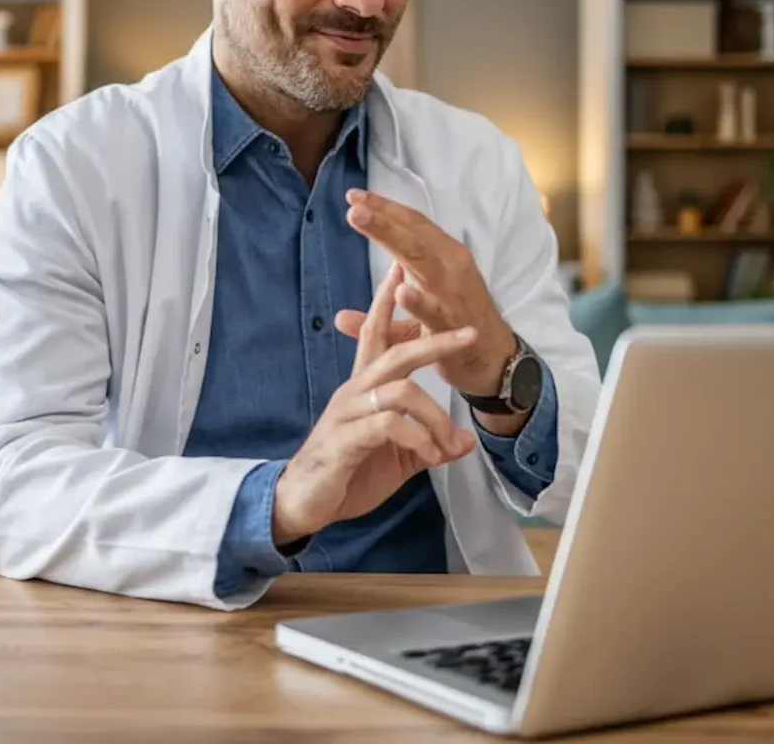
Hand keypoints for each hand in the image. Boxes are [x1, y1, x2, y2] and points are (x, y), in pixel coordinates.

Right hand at [271, 263, 477, 545]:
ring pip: (401, 390)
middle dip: (435, 339)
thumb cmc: (348, 475)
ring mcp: (348, 413)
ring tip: (447, 444)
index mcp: (364, 389)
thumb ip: (430, 445)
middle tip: (470, 332)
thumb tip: (466, 442)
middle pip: (396, 351)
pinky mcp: (346, 438)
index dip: (389, 301)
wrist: (304, 504)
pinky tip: (430, 456)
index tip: (402, 268)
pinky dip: (420, 438)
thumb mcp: (400, 459)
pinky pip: (390, 424)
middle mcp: (354, 391)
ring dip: (435, 416)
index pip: (376, 333)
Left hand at [338, 189, 518, 405]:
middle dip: (383, 216)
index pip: (412, 225)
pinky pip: (435, 310)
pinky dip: (418, 301)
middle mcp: (450, 266)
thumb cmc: (455, 329)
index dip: (384, 209)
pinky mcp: (456, 323)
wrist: (495, 362)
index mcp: (443, 257)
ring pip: (421, 259)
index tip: (353, 196)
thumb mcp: (411, 323)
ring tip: (362, 221)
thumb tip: (339, 317)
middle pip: (413, 234)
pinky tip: (400, 290)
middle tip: (354, 203)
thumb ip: (378, 316)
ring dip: (390, 237)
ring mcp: (453, 293)